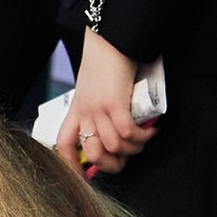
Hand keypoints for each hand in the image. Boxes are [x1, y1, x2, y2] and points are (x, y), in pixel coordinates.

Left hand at [68, 33, 152, 176]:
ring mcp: (97, 109)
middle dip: (116, 163)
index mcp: (76, 111)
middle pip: (94, 155)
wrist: (111, 39)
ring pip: (114, 147)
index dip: (73, 167)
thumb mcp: (96, 90)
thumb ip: (100, 111)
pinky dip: (142, 137)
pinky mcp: (114, 103)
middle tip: (132, 153)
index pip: (64, 146)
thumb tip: (117, 137)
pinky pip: (127, 134)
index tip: (89, 176)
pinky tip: (151, 131)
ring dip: (135, 148)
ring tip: (146, 137)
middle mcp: (84, 113)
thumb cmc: (108, 64)